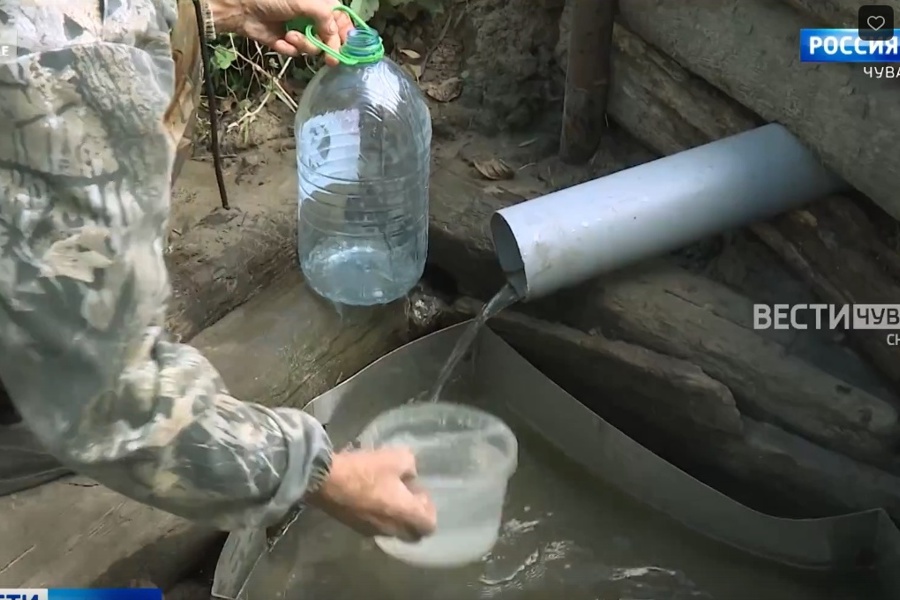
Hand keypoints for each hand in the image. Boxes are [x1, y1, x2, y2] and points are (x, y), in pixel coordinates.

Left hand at [209, 0, 354, 64]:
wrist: (242, 9)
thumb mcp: (304, 2)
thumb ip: (324, 17)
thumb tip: (335, 36)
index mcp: (320, 4)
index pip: (341, 20)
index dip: (346, 34)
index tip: (347, 46)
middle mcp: (313, 18)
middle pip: (331, 38)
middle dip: (328, 46)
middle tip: (330, 58)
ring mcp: (301, 32)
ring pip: (314, 48)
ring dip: (304, 45)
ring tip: (289, 37)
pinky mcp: (287, 44)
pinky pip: (297, 53)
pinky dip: (289, 49)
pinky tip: (280, 41)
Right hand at [307, 448, 436, 540]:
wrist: (325, 481)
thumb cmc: (364, 470)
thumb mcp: (396, 457)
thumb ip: (410, 467)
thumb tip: (410, 473)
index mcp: (405, 514)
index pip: (429, 526)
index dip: (430, 511)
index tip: (422, 494)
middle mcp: (390, 528)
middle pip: (411, 533)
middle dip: (414, 517)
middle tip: (409, 497)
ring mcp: (371, 531)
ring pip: (392, 530)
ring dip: (395, 516)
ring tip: (389, 494)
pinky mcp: (354, 527)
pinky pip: (375, 526)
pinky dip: (379, 515)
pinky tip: (371, 496)